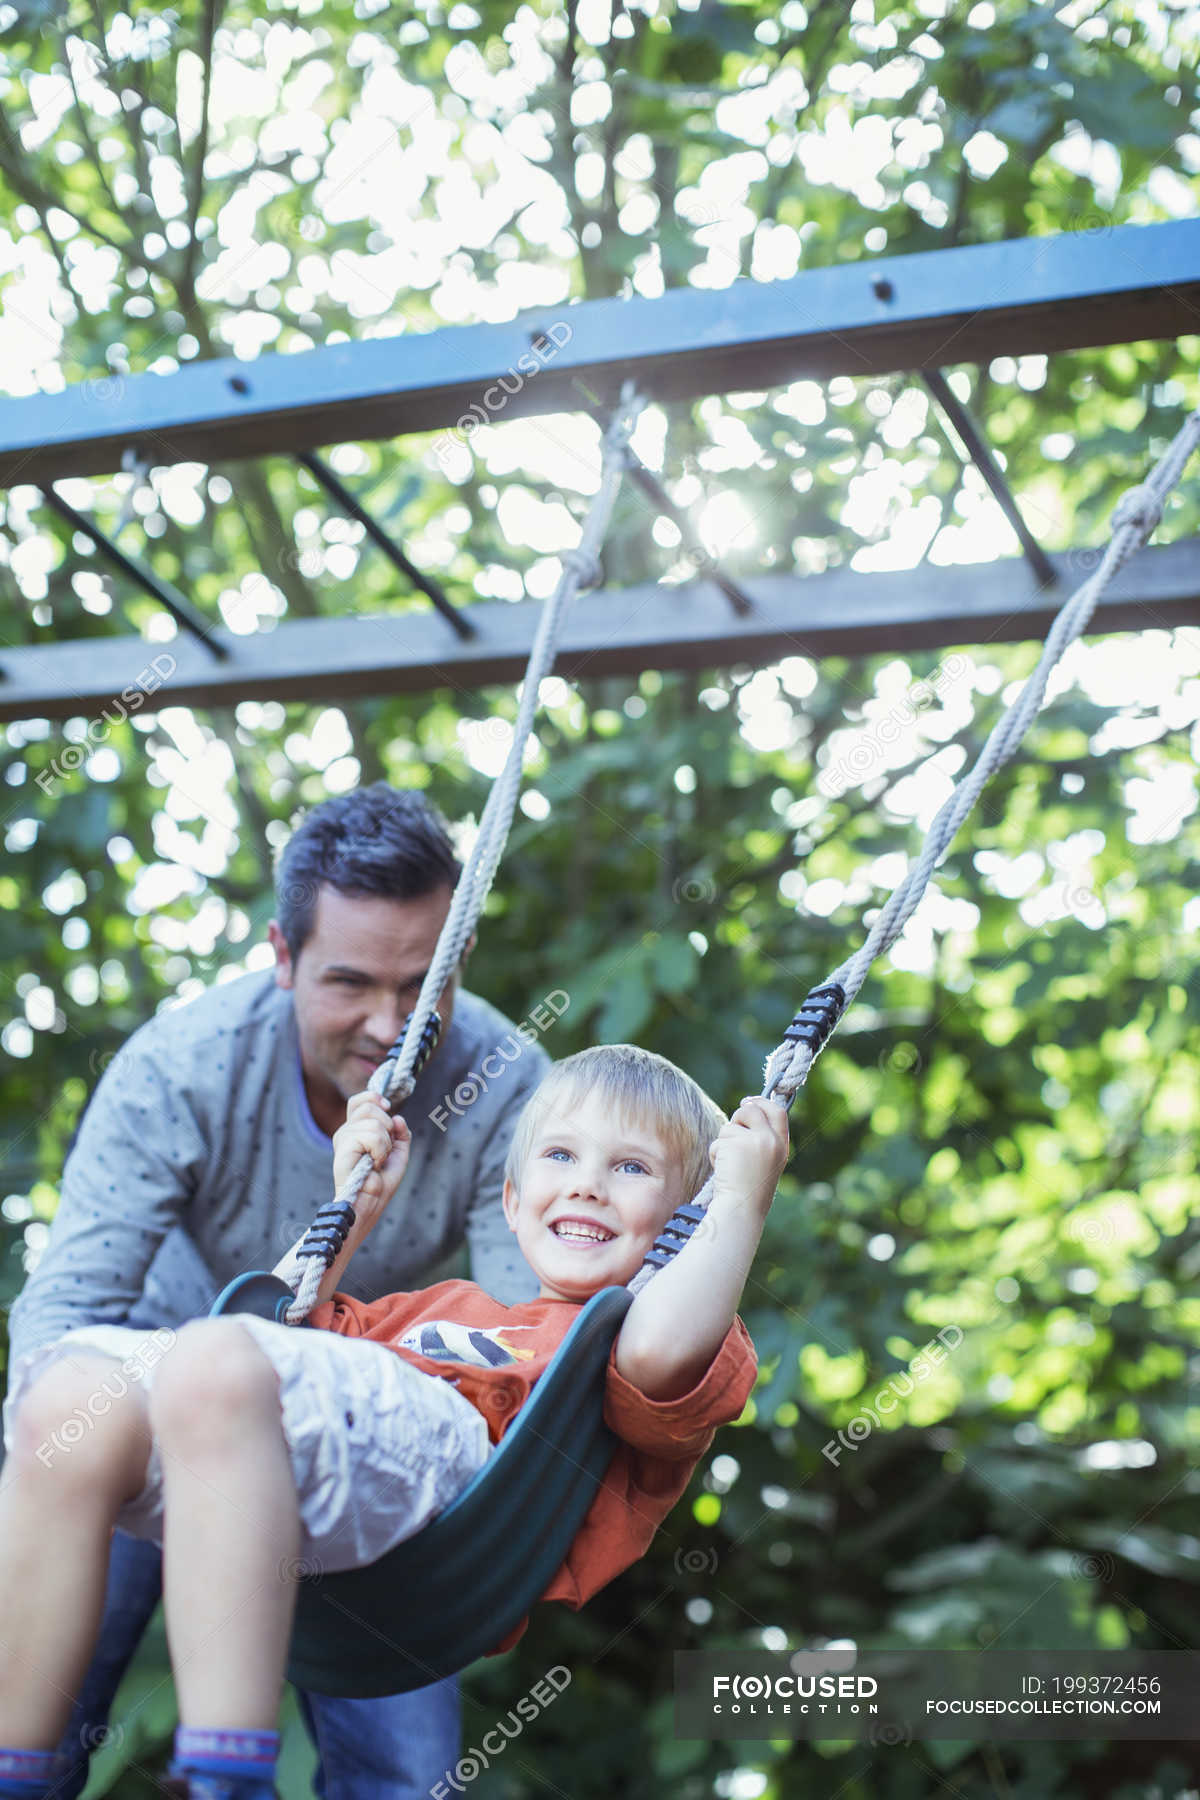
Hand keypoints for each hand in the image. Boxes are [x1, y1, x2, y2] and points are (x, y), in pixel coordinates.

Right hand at [332, 1091, 411, 1218]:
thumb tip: (398, 1117)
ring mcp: (343, 1139)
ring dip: (385, 1145)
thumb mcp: (398, 1152)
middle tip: (384, 1149)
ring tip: (378, 1161)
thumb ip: (400, 1132)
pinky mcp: (343, 1147)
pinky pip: (372, 1136)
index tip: (387, 1107)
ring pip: (375, 1123)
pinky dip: (381, 1150)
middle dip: (386, 1125)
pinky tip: (374, 1164)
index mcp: (355, 1130)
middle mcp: (346, 1132)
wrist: (372, 1201)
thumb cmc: (382, 1181)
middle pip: (368, 1107)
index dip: (373, 1098)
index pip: (359, 1102)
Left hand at [709, 1095, 789, 1213]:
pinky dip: (715, 1152)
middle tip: (731, 1128)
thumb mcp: (766, 1163)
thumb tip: (747, 1112)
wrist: (741, 1208)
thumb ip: (762, 1141)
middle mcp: (772, 1140)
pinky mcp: (736, 1143)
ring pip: (731, 1125)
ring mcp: (755, 1140)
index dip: (763, 1102)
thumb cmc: (749, 1191)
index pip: (778, 1111)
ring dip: (724, 1141)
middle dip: (738, 1115)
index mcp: (782, 1146)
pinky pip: (719, 1139)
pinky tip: (722, 1169)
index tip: (750, 1100)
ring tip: (729, 1164)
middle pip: (752, 1110)